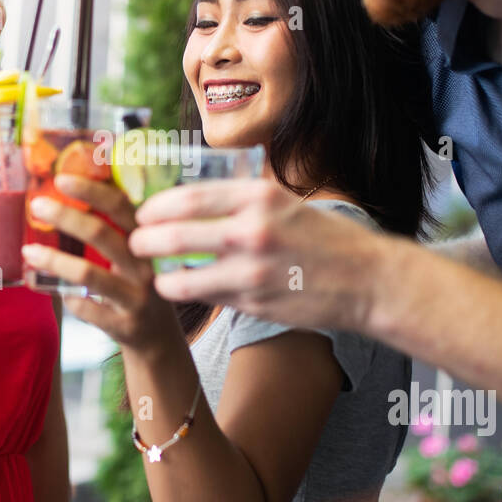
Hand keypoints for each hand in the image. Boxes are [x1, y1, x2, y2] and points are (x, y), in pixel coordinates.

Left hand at [21, 175, 183, 353]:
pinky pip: (86, 309)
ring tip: (29, 252)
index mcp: (147, 242)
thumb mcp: (136, 256)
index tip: (61, 180)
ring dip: (54, 261)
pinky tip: (58, 292)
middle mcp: (146, 267)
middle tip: (36, 206)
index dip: (92, 191)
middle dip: (66, 217)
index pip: (122, 207)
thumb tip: (67, 199)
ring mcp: (137, 298)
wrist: (159, 339)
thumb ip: (114, 231)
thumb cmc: (137, 287)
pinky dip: (67, 297)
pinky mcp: (125, 326)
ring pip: (90, 274)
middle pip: (103, 234)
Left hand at [127, 179, 383, 332]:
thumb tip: (191, 201)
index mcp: (259, 197)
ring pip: (183, 276)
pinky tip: (183, 289)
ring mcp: (252, 272)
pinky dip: (189, 293)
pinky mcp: (254, 303)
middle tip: (134, 243)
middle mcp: (253, 231)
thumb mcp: (285, 203)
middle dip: (144, 240)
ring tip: (154, 274)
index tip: (142, 212)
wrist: (367, 280)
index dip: (156, 207)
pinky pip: (207, 298)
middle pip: (175, 235)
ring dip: (160, 276)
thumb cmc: (324, 239)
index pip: (189, 197)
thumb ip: (241, 201)